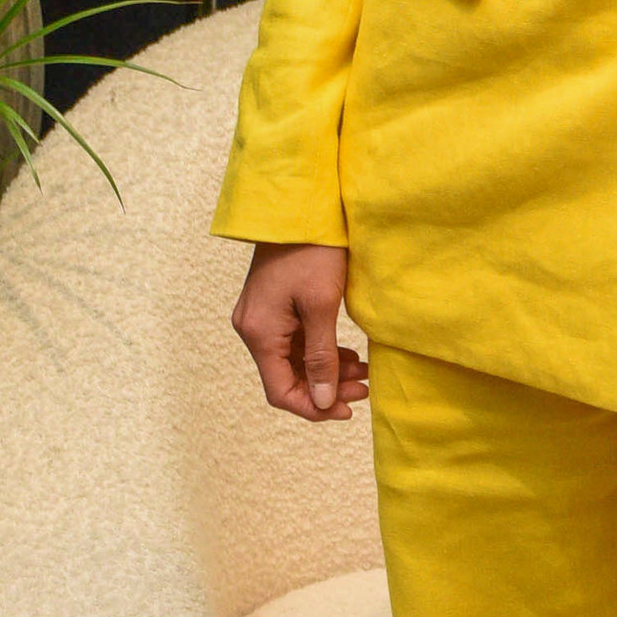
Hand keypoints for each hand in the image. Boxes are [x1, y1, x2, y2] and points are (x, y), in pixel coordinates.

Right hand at [234, 241, 368, 420]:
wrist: (298, 207)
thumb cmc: (312, 250)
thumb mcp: (322, 305)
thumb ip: (322, 357)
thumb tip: (321, 401)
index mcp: (260, 333)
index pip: (281, 391)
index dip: (313, 407)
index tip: (347, 409)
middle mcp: (252, 330)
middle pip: (287, 378)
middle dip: (325, 389)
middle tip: (364, 389)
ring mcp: (261, 318)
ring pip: (293, 362)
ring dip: (327, 371)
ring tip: (364, 372)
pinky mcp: (272, 308)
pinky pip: (294, 343)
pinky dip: (321, 352)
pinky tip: (348, 355)